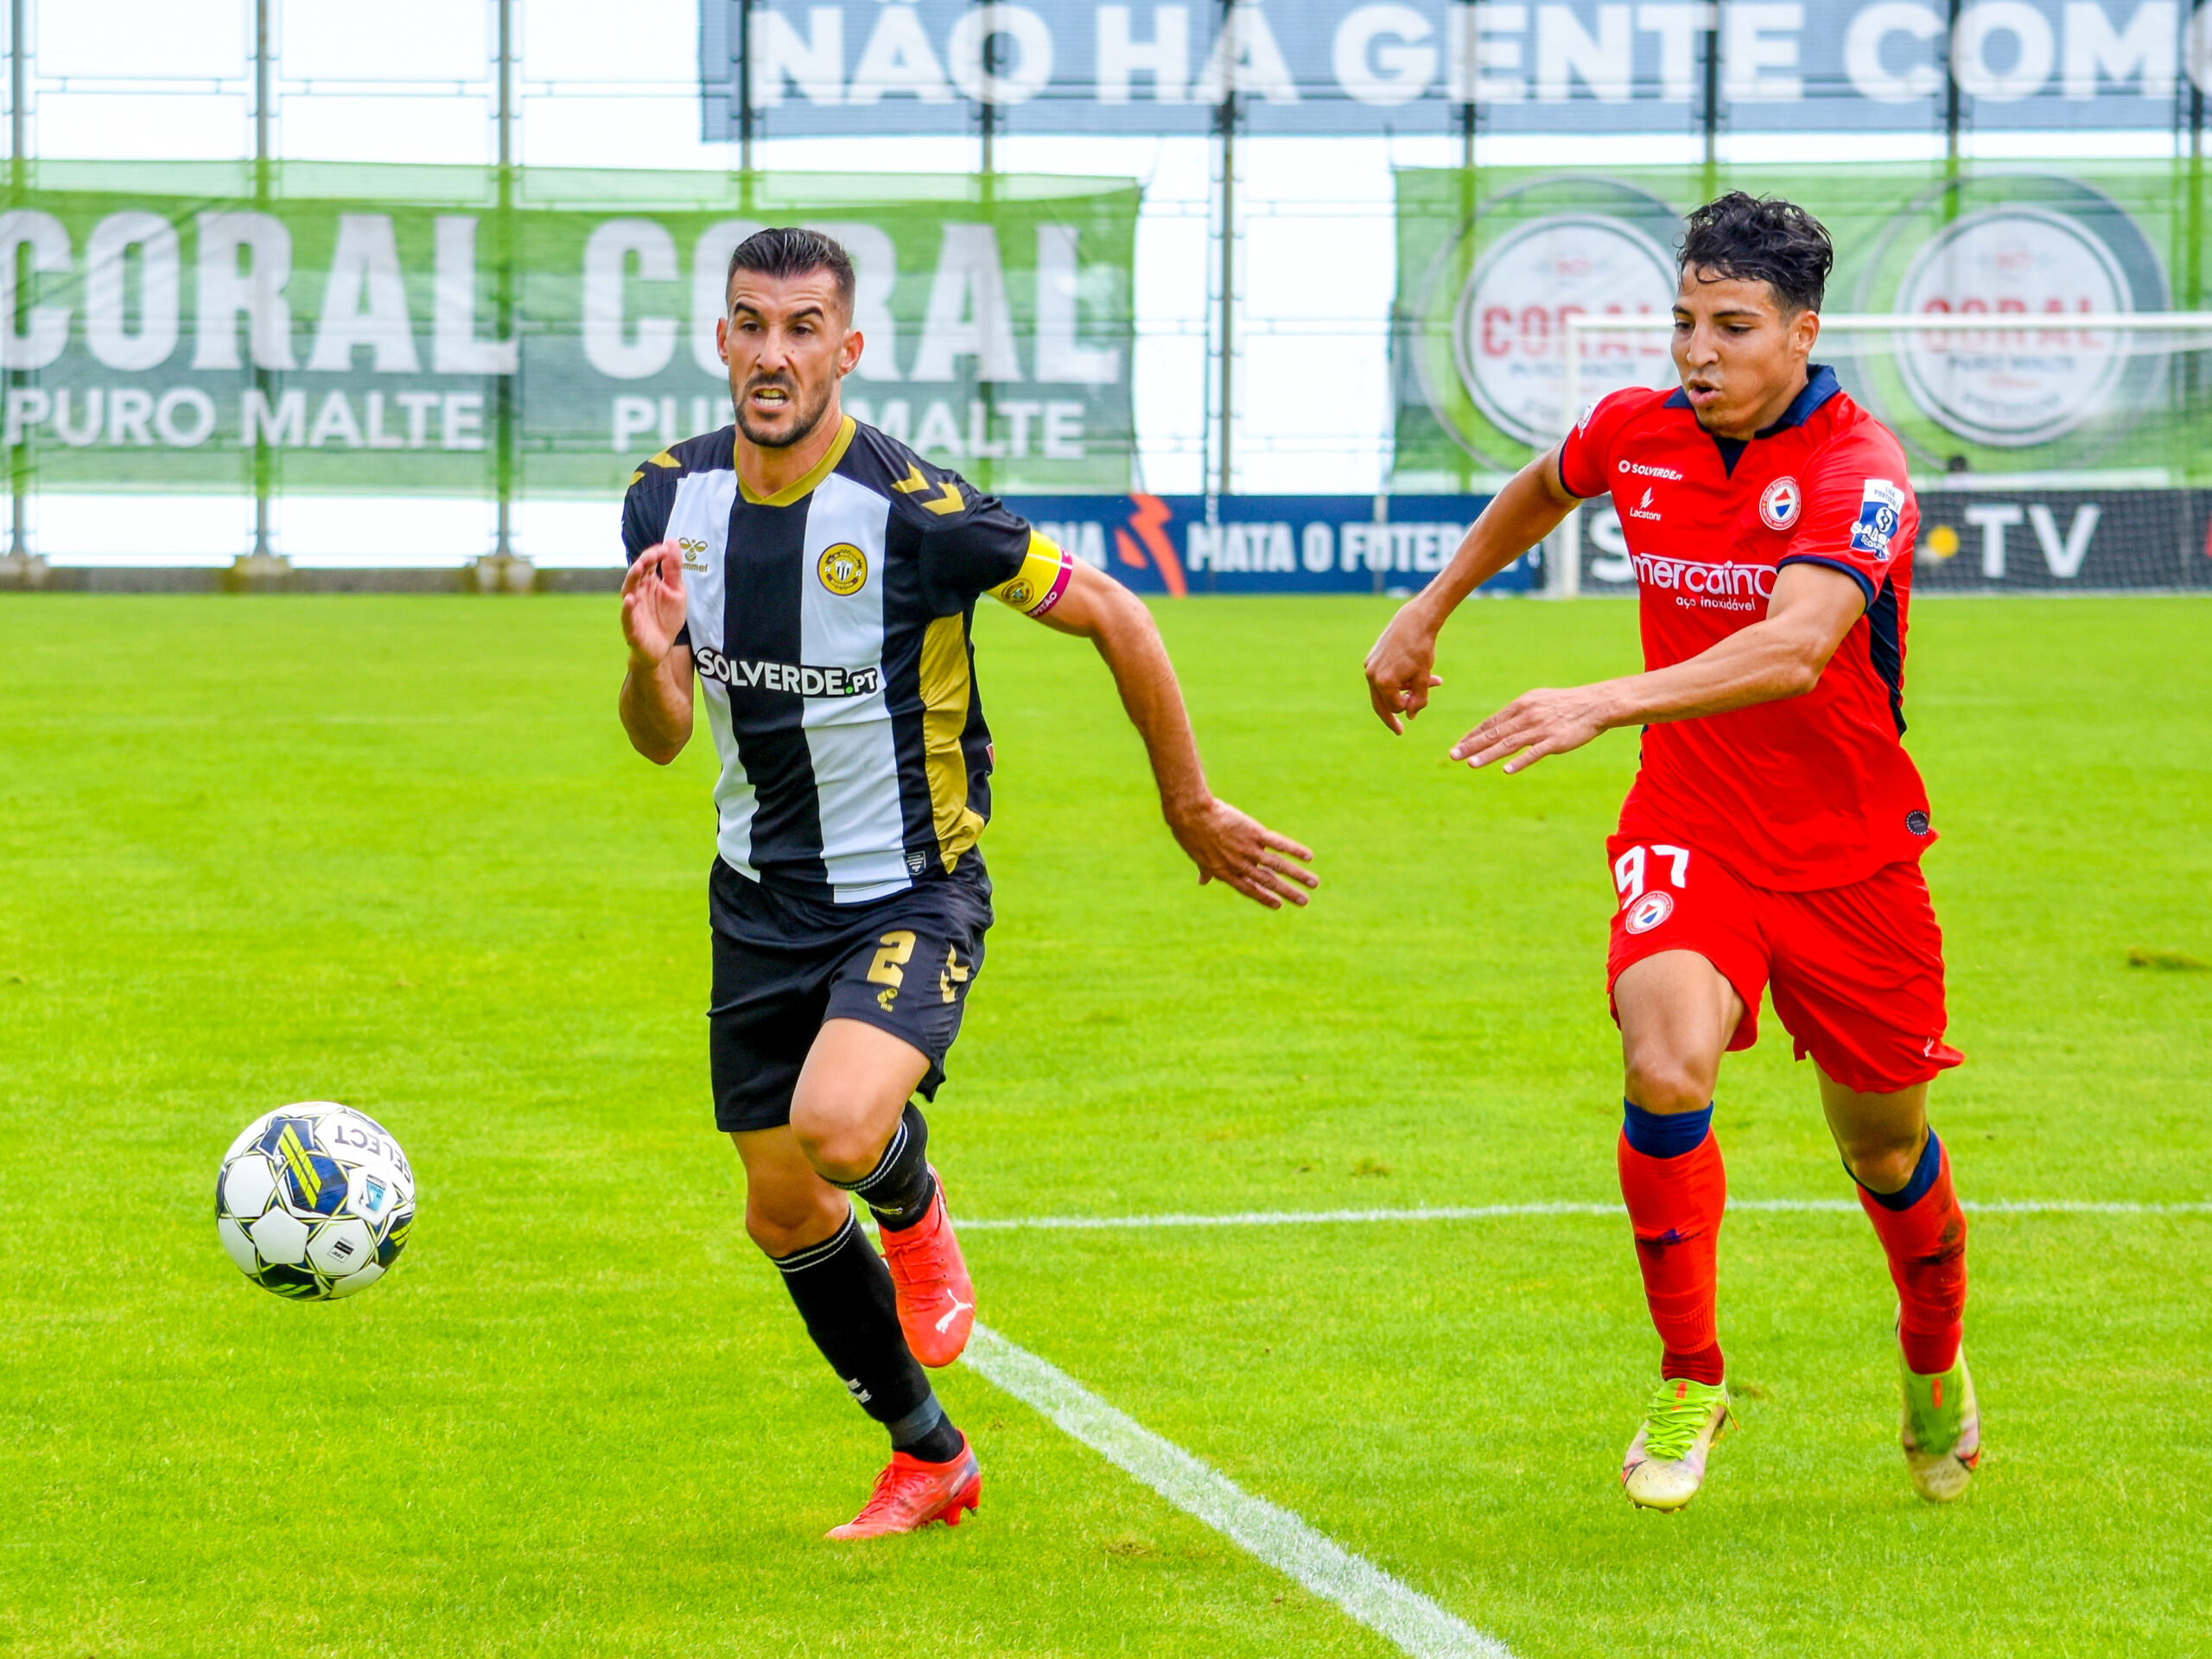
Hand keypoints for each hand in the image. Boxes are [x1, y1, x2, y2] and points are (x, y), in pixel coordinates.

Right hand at [621, 541, 686, 668]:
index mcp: (648, 582)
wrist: (662, 648)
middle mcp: (637, 592)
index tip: (666, 549)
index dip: (655, 554)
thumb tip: (672, 542)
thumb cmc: (666, 617)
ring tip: (638, 567)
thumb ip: (673, 569)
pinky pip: (626, 616)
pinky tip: (630, 600)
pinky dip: (627, 608)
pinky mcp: (631, 626)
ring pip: (629, 590)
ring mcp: (632, 608)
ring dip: (632, 579)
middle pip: (637, 574)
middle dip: (643, 563)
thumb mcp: (676, 591)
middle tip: (653, 554)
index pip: (648, 563)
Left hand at [1166, 797, 1317, 909]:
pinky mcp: (1254, 833)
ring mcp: (1248, 849)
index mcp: (1226, 872)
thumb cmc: (1191, 834)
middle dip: (1288, 892)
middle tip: (1305, 902)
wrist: (1192, 814)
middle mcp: (1240, 864)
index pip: (1249, 889)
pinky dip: (1294, 850)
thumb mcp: (1198, 857)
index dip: (1264, 897)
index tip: (1279, 905)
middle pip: (1269, 881)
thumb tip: (1202, 882)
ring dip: (1298, 875)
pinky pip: (1278, 844)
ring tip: (1314, 883)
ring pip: (1278, 866)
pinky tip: (1308, 856)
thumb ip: (1206, 871)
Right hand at [1363, 604, 1443, 733]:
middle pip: (1381, 705)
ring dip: (1401, 692)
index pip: (1395, 707)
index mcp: (1384, 683)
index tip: (1423, 698)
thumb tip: (1411, 716)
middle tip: (1400, 731)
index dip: (1410, 707)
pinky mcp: (1372, 658)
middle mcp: (1372, 676)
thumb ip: (1419, 700)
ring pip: (1383, 690)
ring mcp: (1370, 666)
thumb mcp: (1424, 678)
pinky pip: (1382, 677)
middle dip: (1393, 717)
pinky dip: (1396, 680)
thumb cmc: (1422, 649)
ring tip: (1422, 686)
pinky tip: (1410, 674)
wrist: (1415, 620)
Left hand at [1450, 685, 1614, 773]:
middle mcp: (1527, 715)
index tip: (1457, 746)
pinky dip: (1520, 761)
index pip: (1491, 722)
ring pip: (1509, 743)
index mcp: (1521, 705)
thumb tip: (1499, 724)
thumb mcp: (1537, 701)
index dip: (1473, 735)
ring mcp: (1540, 729)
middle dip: (1471, 745)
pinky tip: (1506, 770)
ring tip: (1471, 764)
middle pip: (1494, 733)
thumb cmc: (1565, 704)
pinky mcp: (1555, 741)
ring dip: (1488, 754)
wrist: (1596, 704)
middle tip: (1453, 756)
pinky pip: (1534, 753)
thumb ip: (1518, 713)